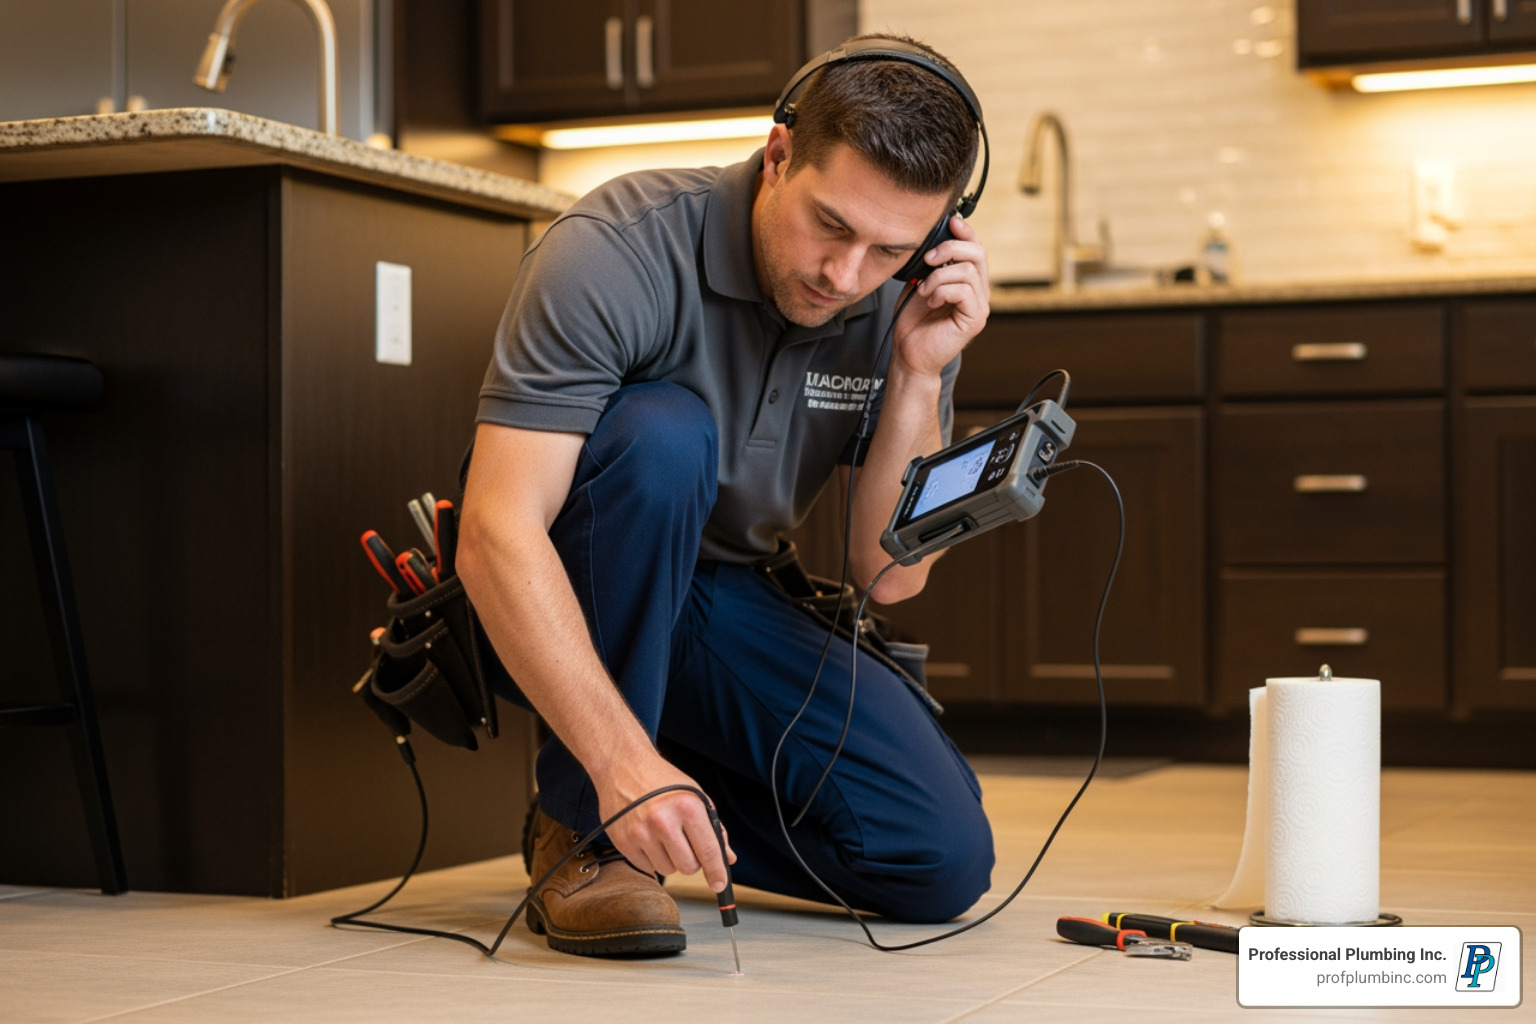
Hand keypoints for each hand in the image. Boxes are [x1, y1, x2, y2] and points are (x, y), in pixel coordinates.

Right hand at [595, 754, 737, 892]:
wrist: (623, 766)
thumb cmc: (662, 780)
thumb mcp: (694, 796)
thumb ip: (713, 829)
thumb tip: (728, 859)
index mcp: (687, 807)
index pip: (709, 851)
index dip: (717, 872)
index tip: (720, 885)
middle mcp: (663, 821)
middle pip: (688, 867)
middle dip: (691, 861)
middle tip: (686, 844)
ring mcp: (641, 833)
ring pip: (667, 869)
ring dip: (670, 859)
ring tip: (663, 835)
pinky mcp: (623, 842)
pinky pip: (647, 868)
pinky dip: (651, 858)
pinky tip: (648, 837)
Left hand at [893, 215, 990, 379]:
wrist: (908, 353)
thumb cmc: (912, 320)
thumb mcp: (919, 281)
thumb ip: (930, 263)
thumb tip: (933, 241)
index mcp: (967, 280)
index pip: (976, 248)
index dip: (966, 232)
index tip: (950, 222)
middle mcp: (978, 291)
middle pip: (977, 253)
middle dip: (949, 249)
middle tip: (927, 260)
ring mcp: (979, 306)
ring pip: (967, 271)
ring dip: (939, 276)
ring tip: (923, 290)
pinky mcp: (975, 319)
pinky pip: (964, 291)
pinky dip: (942, 290)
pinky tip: (930, 300)